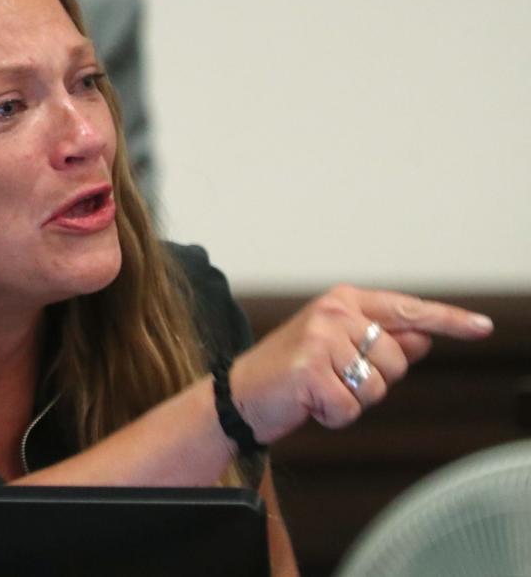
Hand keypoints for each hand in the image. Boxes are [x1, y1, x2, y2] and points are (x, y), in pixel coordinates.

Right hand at [228, 285, 492, 443]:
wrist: (237, 396)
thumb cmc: (288, 374)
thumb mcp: (336, 351)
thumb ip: (380, 341)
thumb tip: (423, 338)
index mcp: (341, 301)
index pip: (406, 309)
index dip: (447, 320)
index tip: (481, 327)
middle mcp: (332, 312)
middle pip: (396, 359)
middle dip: (372, 380)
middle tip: (332, 378)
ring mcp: (319, 339)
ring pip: (377, 387)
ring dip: (352, 400)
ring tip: (319, 390)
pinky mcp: (309, 370)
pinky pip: (351, 409)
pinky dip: (333, 417)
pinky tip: (308, 403)